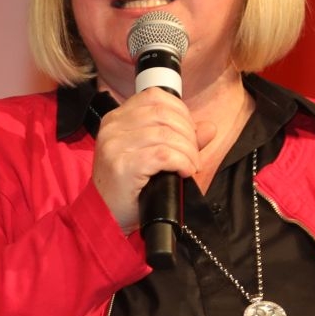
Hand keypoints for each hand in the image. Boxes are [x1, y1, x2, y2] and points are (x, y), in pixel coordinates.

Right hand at [90, 88, 216, 232]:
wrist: (104, 218)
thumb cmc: (127, 189)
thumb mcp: (151, 158)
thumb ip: (179, 139)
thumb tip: (210, 128)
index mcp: (116, 118)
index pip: (154, 97)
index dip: (180, 111)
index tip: (189, 133)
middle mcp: (112, 127)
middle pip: (163, 113)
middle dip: (188, 133)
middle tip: (193, 154)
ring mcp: (115, 146)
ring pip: (166, 134)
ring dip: (188, 150)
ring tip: (191, 166)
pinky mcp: (123, 165)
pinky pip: (163, 154)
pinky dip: (181, 162)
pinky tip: (184, 172)